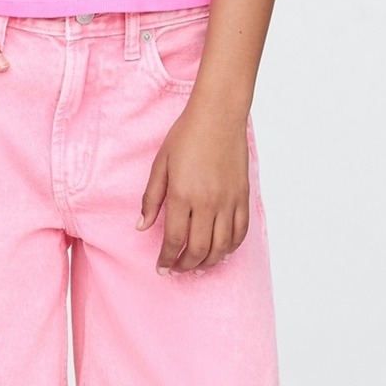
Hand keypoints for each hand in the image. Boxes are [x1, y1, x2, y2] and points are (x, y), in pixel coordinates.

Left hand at [136, 103, 249, 272]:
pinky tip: (220, 251)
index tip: (161, 267)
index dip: (166, 259)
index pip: (173, 239)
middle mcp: (207, 202)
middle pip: (198, 249)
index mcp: (182, 195)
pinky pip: (240, 232)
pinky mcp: (243, 197)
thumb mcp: (160, 165)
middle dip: (185, 265)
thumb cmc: (186, 136)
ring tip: (197, 266)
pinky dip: (230, 247)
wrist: (219, 116)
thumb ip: (151, 199)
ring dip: (208, 262)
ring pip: (221, 246)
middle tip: (177, 269)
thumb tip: (142, 226)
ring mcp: (228, 201)